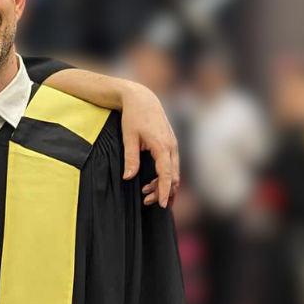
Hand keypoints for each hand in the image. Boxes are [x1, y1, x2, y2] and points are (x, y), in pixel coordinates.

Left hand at [121, 83, 178, 207]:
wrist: (142, 99)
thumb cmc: (134, 116)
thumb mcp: (128, 137)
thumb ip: (130, 158)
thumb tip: (129, 177)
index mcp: (162, 146)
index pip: (166, 174)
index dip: (165, 191)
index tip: (162, 204)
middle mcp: (172, 146)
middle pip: (173, 176)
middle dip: (163, 191)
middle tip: (147, 201)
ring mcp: (173, 145)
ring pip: (174, 172)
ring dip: (164, 185)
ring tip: (147, 194)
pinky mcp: (171, 145)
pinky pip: (172, 165)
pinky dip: (165, 176)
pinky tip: (153, 183)